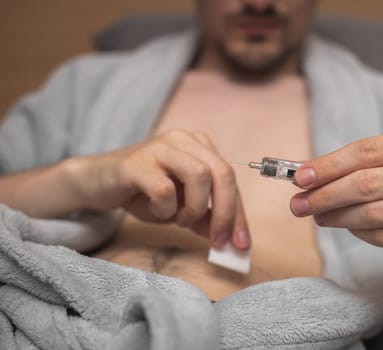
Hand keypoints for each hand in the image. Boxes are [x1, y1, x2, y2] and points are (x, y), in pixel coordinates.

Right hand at [73, 130, 249, 249]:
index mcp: (199, 146)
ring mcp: (159, 147)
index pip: (230, 179)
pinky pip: (164, 189)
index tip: (242, 245)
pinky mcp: (135, 162)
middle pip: (222, 173)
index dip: (239, 214)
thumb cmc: (143, 192)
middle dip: (226, 212)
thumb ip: (205, 218)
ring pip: (199, 176)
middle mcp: (183, 139)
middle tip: (218, 240)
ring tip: (177, 218)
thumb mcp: (180, 208)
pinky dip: (165, 209)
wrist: (97, 182)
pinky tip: (154, 209)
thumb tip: (232, 241)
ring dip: (193, 208)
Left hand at [290, 127, 382, 262]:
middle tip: (298, 205)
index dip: (329, 165)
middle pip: (367, 183)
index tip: (299, 178)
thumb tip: (304, 175)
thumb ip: (354, 165)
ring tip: (317, 216)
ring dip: (336, 216)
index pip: (367, 151)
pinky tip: (346, 227)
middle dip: (325, 195)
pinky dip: (358, 232)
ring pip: (373, 213)